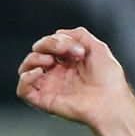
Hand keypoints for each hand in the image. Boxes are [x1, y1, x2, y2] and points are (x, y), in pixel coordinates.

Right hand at [16, 27, 133, 127]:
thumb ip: (80, 35)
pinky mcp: (45, 100)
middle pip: (37, 52)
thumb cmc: (110, 80)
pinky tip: (39, 72)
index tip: (77, 48)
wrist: (112, 103)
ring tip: (49, 61)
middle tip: (65, 52)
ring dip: (33, 58)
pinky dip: (25, 79)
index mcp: (69, 63)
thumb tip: (59, 33)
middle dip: (47, 44)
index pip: (51, 44)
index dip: (59, 40)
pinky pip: (23, 90)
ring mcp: (51, 87)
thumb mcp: (98, 48)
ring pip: (26, 68)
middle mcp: (58, 74)